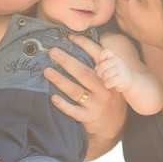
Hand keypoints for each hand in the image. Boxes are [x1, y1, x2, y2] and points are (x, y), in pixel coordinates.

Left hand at [45, 34, 126, 158]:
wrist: (115, 124)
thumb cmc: (107, 96)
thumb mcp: (109, 80)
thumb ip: (99, 65)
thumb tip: (80, 45)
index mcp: (108, 77)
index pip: (97, 57)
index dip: (84, 45)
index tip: (69, 37)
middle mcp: (104, 89)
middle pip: (83, 73)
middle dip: (67, 61)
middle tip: (53, 52)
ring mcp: (97, 104)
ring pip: (76, 91)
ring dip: (60, 80)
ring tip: (47, 71)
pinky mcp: (89, 117)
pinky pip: (74, 111)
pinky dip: (63, 105)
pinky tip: (52, 97)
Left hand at [94, 48, 132, 93]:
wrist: (130, 80)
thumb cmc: (116, 72)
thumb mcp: (109, 66)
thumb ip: (101, 64)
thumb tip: (96, 68)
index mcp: (114, 57)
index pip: (106, 51)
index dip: (100, 56)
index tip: (101, 63)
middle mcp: (118, 61)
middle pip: (103, 66)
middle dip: (99, 72)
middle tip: (101, 75)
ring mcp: (121, 70)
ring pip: (106, 75)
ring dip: (104, 79)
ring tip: (107, 80)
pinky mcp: (122, 79)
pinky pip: (110, 81)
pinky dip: (107, 85)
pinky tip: (109, 85)